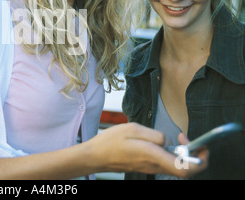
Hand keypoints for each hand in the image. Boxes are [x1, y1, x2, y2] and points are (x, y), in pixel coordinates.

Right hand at [85, 123, 207, 177]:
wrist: (95, 156)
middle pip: (185, 169)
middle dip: (193, 155)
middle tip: (188, 139)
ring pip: (176, 166)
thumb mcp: (133, 129)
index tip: (201, 146)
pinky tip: (163, 143)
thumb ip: (154, 135)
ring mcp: (150, 168)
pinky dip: (171, 154)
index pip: (186, 168)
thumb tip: (167, 140)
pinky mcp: (146, 167)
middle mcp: (154, 165)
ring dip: (182, 154)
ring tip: (178, 138)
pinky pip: (165, 163)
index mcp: (153, 156)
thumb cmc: (110, 142)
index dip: (200, 160)